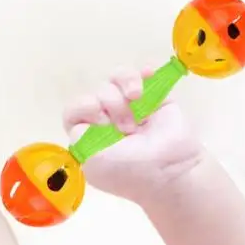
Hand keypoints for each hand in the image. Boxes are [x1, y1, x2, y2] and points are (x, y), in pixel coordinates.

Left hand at [62, 66, 203, 203]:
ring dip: (126, 89)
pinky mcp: (153, 99)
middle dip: (111, 104)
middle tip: (126, 128)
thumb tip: (86, 118)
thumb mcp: (93, 161)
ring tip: (139, 109)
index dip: (83, 107)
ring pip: (117, 79)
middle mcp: (108, 123)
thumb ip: (79, 136)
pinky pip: (142, 74)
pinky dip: (143, 73)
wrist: (170, 169)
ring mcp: (130, 109)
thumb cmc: (129, 171)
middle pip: (97, 92)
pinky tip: (148, 76)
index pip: (74, 112)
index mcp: (90, 139)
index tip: (96, 112)